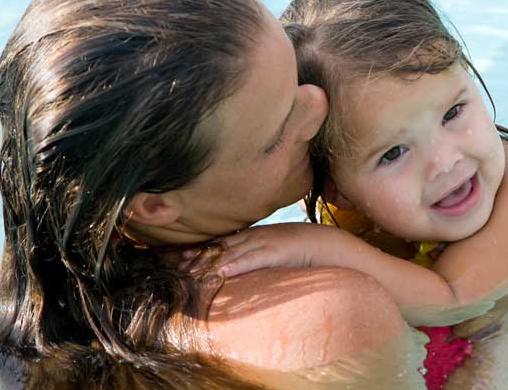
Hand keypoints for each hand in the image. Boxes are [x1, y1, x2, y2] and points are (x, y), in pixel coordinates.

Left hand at [180, 223, 329, 277]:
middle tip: (179, 266)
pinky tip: (222, 272)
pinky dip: (237, 264)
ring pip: (233, 252)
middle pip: (222, 246)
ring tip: (192, 273)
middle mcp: (257, 235)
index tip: (183, 258)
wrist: (328, 243)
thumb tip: (247, 267)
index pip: (224, 241)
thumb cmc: (303, 249)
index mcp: (256, 234)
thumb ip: (260, 255)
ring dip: (211, 263)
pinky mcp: (277, 252)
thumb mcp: (277, 250)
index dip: (203, 249)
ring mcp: (266, 242)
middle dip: (200, 256)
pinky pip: (253, 258)